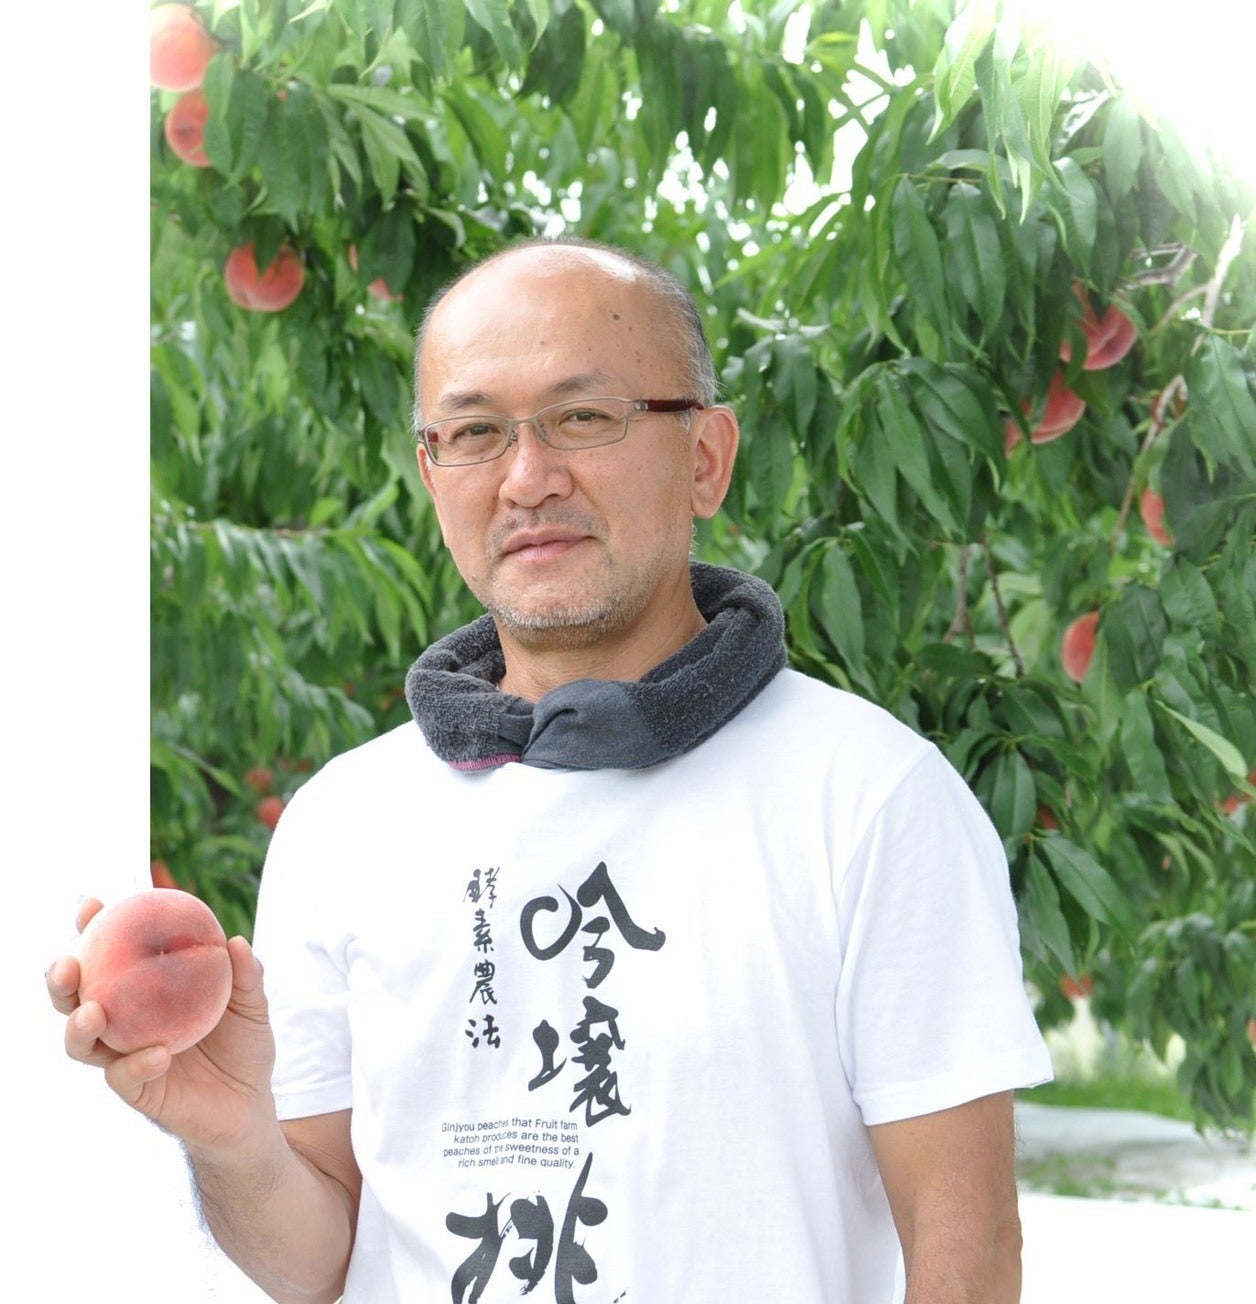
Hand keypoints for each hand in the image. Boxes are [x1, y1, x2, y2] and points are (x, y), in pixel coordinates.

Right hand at [47, 897, 278, 1155]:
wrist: (250, 1104)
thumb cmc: (245, 1044)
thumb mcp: (252, 1005)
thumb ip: (247, 975)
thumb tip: (235, 942)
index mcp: (145, 991)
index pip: (111, 956)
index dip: (93, 930)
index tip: (92, 906)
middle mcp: (125, 1022)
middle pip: (75, 998)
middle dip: (60, 980)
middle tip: (67, 964)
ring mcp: (125, 1057)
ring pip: (82, 1042)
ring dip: (78, 1026)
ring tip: (92, 1013)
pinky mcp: (137, 1092)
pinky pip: (124, 1078)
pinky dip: (136, 1064)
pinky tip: (159, 1054)